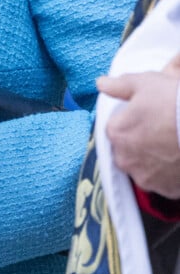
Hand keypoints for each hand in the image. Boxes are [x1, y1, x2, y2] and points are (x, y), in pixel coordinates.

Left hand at [97, 71, 179, 197]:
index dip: (131, 120)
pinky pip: (163, 181)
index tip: (147, 115)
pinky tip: (177, 157)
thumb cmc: (174, 104)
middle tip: (160, 129)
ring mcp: (146, 177)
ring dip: (152, 159)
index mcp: (116, 133)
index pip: (116, 127)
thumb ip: (118, 85)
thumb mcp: (144, 83)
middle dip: (139, 141)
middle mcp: (125, 159)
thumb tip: (101, 84)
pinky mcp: (166, 190)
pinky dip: (168, 172)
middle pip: (127, 149)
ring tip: (171, 144)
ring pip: (143, 167)